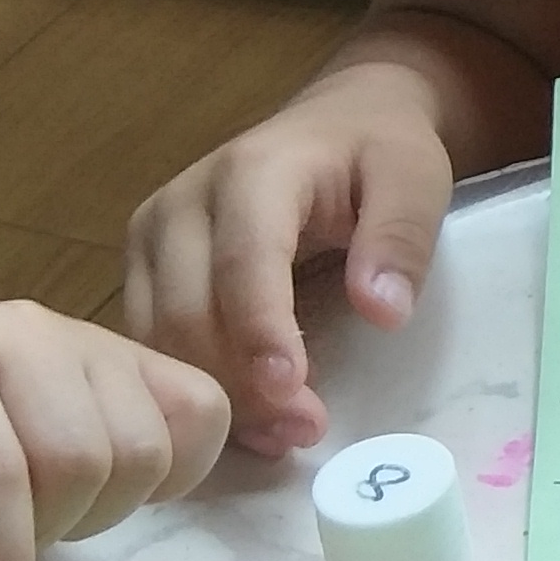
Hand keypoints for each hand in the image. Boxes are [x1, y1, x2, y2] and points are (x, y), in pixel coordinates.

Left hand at [0, 303, 230, 560]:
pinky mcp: (147, 355)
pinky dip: (176, 473)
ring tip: (49, 512)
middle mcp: (20, 330)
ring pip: (145, 448)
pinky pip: (204, 416)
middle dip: (45, 534)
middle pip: (80, 459)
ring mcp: (93, 338)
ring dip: (102, 511)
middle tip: (7, 546)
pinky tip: (114, 487)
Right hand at [124, 59, 459, 457]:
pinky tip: (247, 424)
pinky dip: (194, 389)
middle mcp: (182, 204)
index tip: (290, 389)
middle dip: (241, 381)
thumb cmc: (378, 151)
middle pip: (189, 309)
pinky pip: (153, 344)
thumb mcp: (414, 177)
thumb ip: (400, 236)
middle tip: (304, 431)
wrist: (338, 123)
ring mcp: (152, 239)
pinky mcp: (145, 272)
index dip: (261, 329)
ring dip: (215, 397)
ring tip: (282, 437)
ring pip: (159, 337)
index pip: (243, 259)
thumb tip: (382, 311)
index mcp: (251, 171)